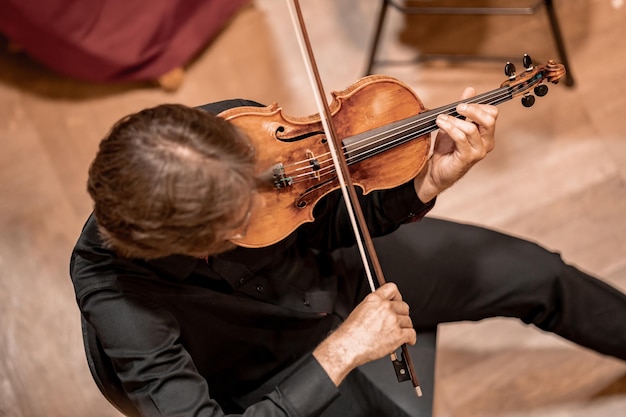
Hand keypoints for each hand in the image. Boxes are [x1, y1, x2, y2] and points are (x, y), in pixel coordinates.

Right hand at [312, 283, 414, 385]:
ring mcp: (393, 321)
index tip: (397, 300)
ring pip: (408, 321)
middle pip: (404, 306)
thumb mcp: (360, 310)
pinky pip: (411, 334)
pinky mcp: (398, 335)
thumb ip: (374, 306)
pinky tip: (408, 340)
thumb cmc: (350, 332)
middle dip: (401, 314)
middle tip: (398, 320)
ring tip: (399, 332)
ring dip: (405, 327)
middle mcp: (385, 308)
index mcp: (375, 299)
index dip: (396, 296)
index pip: (392, 288)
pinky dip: (411, 338)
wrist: (349, 346)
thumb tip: (383, 308)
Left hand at [413, 87, 497, 202]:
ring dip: (453, 120)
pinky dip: (450, 128)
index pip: (492, 113)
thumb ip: (463, 109)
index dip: (478, 105)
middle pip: (489, 119)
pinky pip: (460, 138)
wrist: (436, 171)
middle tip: (457, 107)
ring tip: (441, 119)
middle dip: (471, 110)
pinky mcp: (466, 158)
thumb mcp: (455, 124)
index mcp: (486, 134)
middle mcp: (486, 143)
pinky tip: (441, 124)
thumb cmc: (447, 149)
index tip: (462, 103)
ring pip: (471, 128)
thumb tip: (470, 90)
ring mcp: (478, 152)